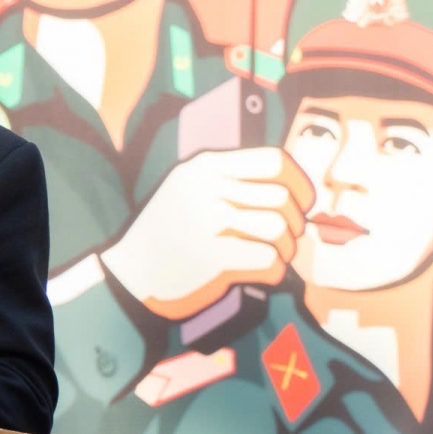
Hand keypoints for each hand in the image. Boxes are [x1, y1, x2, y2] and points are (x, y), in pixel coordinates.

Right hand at [100, 148, 314, 320]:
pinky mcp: (212, 256)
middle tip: (284, 238)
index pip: (273, 160)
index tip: (301, 202)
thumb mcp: (188, 187)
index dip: (299, 182)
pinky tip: (263, 273)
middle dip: (294, 223)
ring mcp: (208, 221)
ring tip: (275, 255)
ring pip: (278, 227)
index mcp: (204, 167)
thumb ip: (229, 180)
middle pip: (281, 197)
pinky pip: (268, 259)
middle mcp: (206, 188)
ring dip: (286, 247)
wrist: (131, 270)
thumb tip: (290, 188)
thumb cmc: (168, 230)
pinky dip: (275, 270)